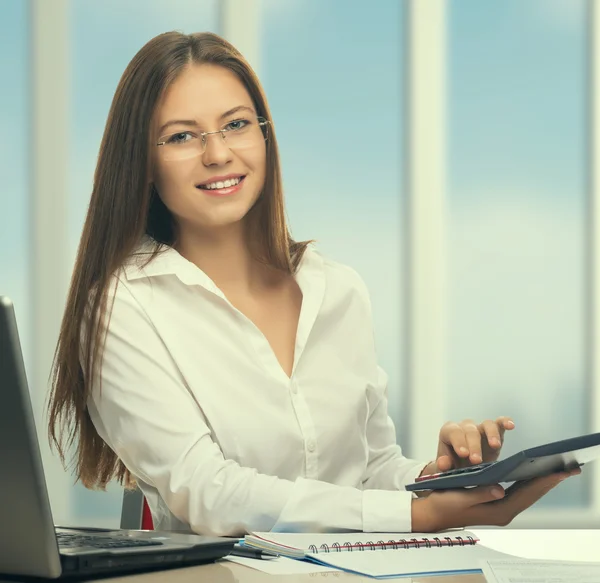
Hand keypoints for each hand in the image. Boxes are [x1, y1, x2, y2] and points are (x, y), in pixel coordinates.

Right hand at [411, 467, 580, 531]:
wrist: (432, 513)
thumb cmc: (443, 503)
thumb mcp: (459, 496)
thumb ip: (480, 493)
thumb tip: (500, 489)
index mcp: (497, 511)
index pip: (527, 493)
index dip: (544, 481)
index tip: (561, 470)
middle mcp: (503, 511)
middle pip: (532, 493)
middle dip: (550, 480)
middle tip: (570, 467)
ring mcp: (501, 507)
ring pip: (528, 492)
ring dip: (542, 481)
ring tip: (558, 468)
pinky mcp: (496, 502)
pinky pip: (519, 491)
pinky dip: (529, 481)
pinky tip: (535, 473)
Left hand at [422, 417, 514, 475]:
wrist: (465, 469)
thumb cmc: (453, 467)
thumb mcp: (446, 469)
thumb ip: (443, 466)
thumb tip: (443, 463)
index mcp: (449, 433)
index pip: (452, 432)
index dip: (458, 441)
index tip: (463, 454)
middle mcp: (464, 427)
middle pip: (470, 431)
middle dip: (474, 445)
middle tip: (476, 461)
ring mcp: (480, 428)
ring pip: (486, 424)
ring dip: (491, 435)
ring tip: (495, 446)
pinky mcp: (495, 432)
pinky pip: (500, 423)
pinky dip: (505, 422)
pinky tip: (511, 426)